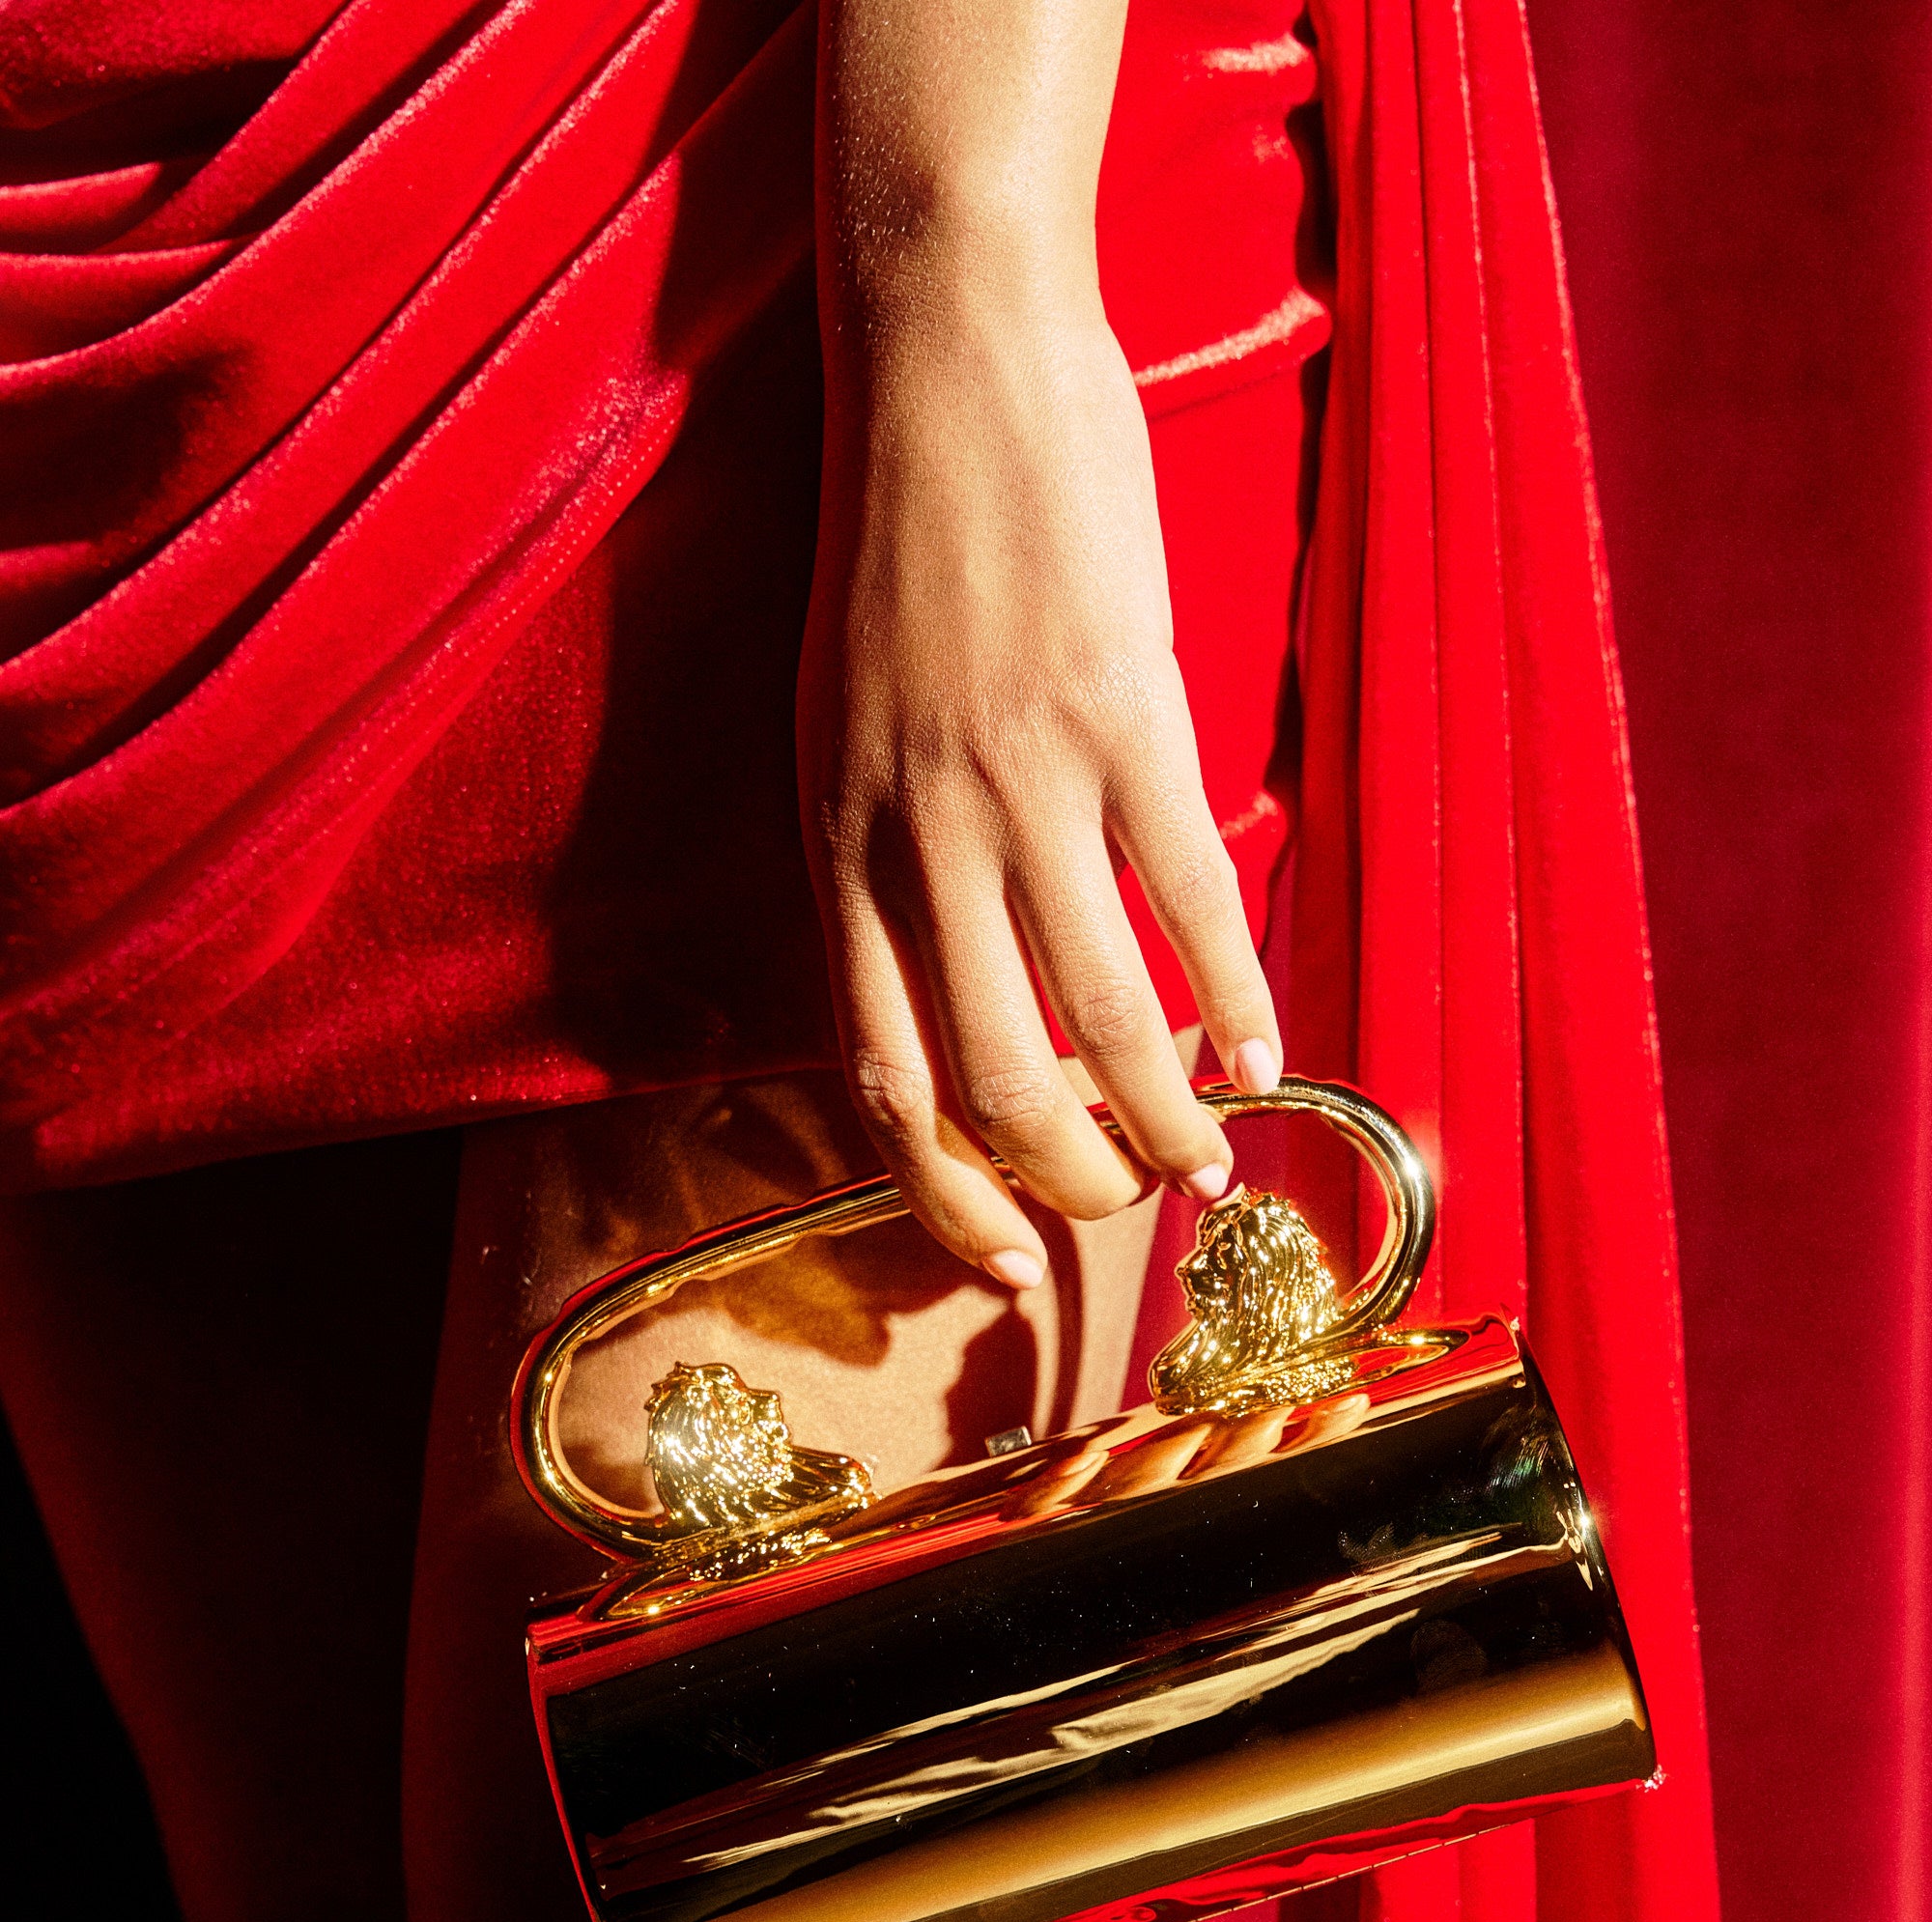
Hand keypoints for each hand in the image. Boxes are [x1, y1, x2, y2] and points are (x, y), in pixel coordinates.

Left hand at [797, 258, 1282, 1289]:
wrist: (948, 361)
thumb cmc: (902, 549)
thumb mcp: (839, 725)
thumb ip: (886, 862)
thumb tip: (957, 995)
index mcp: (833, 845)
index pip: (877, 1080)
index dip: (943, 1197)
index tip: (1003, 1265)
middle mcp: (913, 835)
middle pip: (993, 1081)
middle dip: (1069, 1185)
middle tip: (1127, 1210)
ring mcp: (1021, 779)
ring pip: (1101, 1018)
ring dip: (1168, 1121)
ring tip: (1211, 1166)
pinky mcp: (1126, 715)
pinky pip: (1190, 900)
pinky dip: (1235, 994)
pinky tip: (1266, 1047)